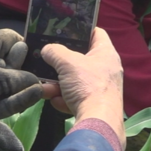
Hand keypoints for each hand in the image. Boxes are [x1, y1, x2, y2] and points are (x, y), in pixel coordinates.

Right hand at [41, 29, 125, 147]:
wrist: (97, 122)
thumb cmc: (87, 85)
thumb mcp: (67, 62)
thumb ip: (54, 52)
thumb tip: (46, 50)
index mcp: (106, 53)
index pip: (95, 32)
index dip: (81, 28)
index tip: (64, 30)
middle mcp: (106, 69)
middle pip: (80, 59)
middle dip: (60, 63)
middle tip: (47, 62)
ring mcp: (100, 88)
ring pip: (74, 81)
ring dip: (57, 85)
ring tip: (44, 88)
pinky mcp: (94, 105)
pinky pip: (75, 97)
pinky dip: (64, 99)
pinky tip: (56, 102)